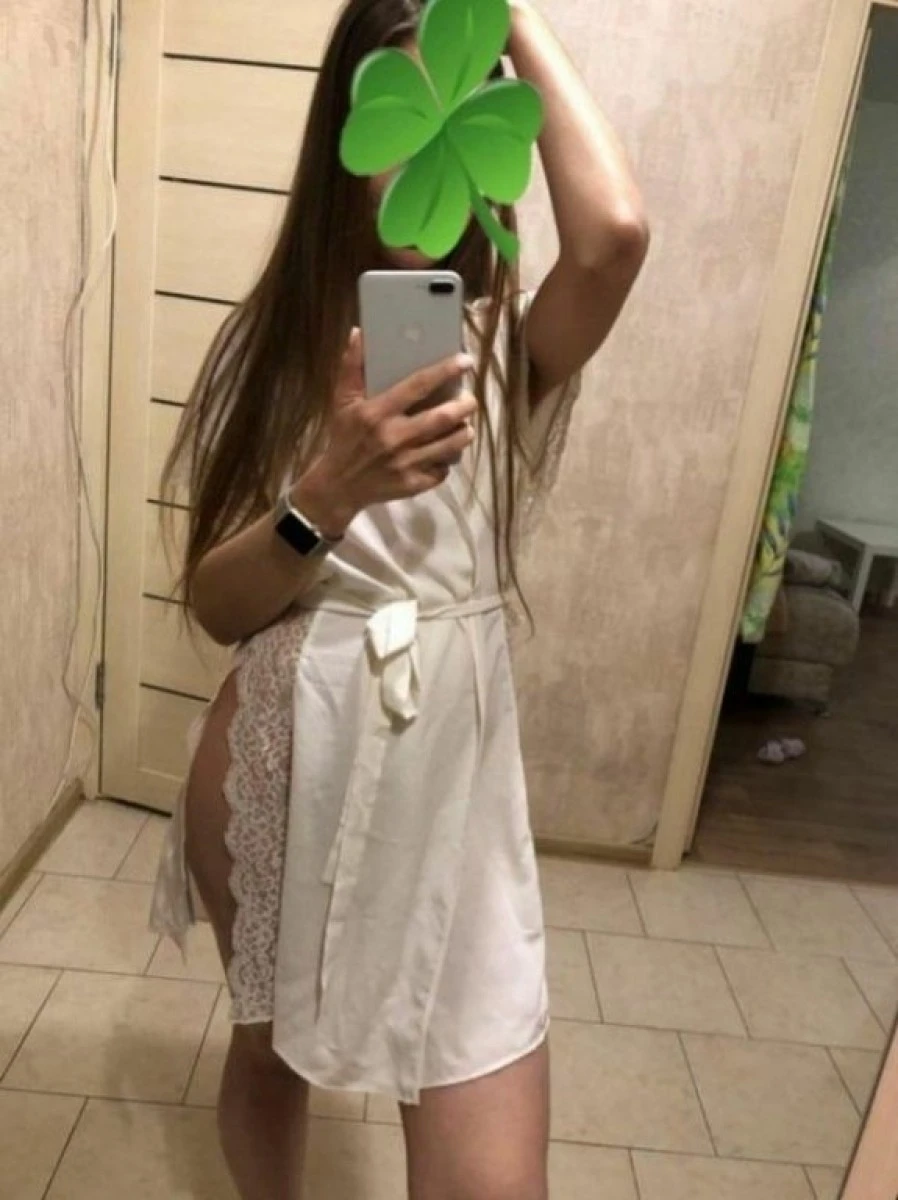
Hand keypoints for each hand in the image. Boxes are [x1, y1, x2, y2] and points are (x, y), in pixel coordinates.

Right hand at [293, 329, 476, 534]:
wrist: (338, 485)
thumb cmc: (344, 438)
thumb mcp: (342, 401)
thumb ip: (352, 367)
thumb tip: (359, 333)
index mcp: (377, 412)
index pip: (418, 385)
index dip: (445, 371)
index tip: (465, 361)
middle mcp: (394, 437)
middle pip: (442, 418)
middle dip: (464, 405)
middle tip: (471, 399)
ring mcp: (406, 463)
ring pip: (450, 445)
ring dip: (464, 432)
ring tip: (465, 424)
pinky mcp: (413, 484)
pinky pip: (442, 470)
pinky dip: (449, 459)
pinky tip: (447, 451)